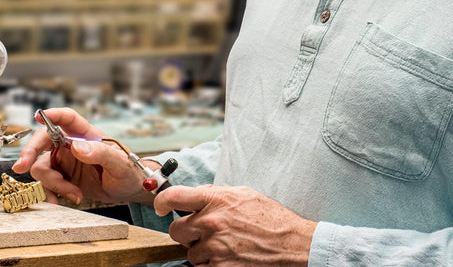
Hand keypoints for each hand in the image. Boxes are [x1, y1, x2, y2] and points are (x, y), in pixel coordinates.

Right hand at [12, 107, 152, 205]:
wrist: (128, 190)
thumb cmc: (129, 170)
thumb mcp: (119, 162)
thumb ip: (100, 153)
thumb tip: (77, 147)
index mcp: (86, 134)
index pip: (67, 118)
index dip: (53, 114)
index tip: (40, 116)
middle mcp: (71, 145)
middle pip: (42, 141)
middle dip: (30, 152)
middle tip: (22, 166)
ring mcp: (64, 162)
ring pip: (42, 167)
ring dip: (54, 184)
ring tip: (75, 194)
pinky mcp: (62, 178)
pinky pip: (46, 185)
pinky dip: (52, 194)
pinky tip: (64, 201)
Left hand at [155, 185, 315, 266]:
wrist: (292, 245)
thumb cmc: (271, 219)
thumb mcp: (245, 195)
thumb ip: (217, 194)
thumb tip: (196, 195)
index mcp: (217, 200)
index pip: (174, 197)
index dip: (161, 201)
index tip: (160, 207)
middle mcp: (212, 222)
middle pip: (175, 230)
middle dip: (186, 233)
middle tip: (203, 233)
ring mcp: (215, 248)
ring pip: (189, 253)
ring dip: (202, 252)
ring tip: (224, 247)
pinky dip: (211, 265)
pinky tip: (227, 258)